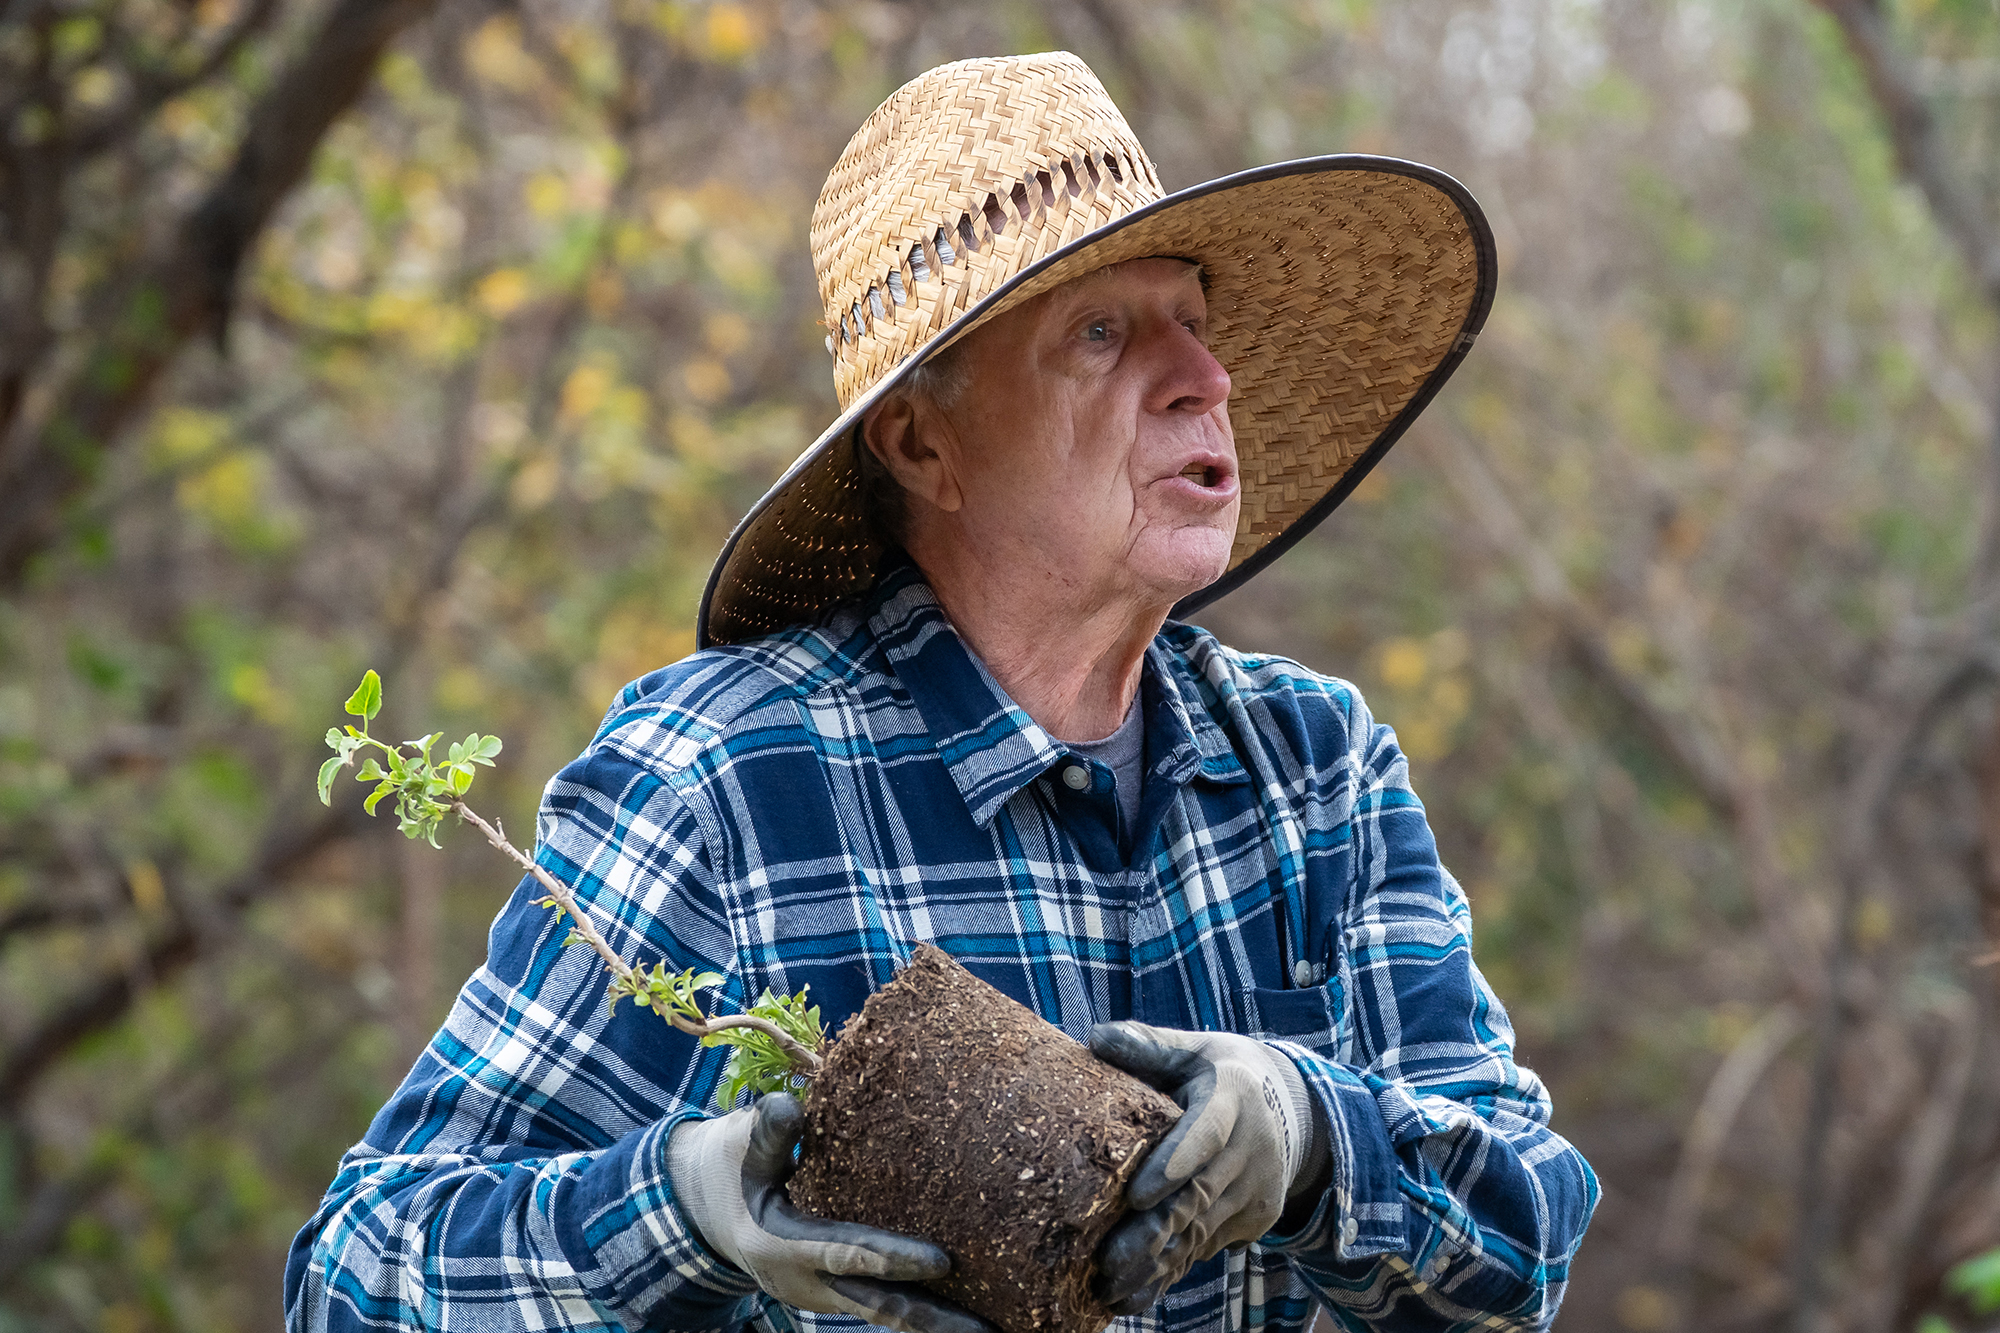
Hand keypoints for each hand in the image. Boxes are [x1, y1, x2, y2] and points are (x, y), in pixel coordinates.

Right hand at [667, 1094, 993, 1332]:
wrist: (701, 1207)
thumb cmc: (727, 1166)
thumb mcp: (738, 1145)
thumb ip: (767, 1130)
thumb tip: (793, 1105)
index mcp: (783, 1246)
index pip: (849, 1253)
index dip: (894, 1257)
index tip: (943, 1262)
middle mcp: (807, 1282)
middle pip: (880, 1306)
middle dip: (934, 1320)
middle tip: (988, 1332)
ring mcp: (823, 1292)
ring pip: (886, 1310)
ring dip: (936, 1321)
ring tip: (992, 1328)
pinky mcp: (836, 1289)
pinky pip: (883, 1301)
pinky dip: (921, 1305)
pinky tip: (964, 1306)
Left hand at [1087, 1021, 1320, 1314]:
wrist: (1286, 1103)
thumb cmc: (1217, 1071)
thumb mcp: (1190, 1048)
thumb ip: (1146, 1045)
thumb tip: (1095, 1039)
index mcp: (1234, 1096)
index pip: (1207, 1133)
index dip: (1175, 1163)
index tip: (1138, 1194)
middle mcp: (1254, 1146)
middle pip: (1200, 1194)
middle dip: (1154, 1229)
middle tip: (1107, 1258)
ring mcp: (1259, 1187)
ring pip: (1204, 1231)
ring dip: (1158, 1261)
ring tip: (1111, 1284)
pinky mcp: (1258, 1218)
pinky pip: (1211, 1247)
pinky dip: (1173, 1271)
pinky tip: (1136, 1294)